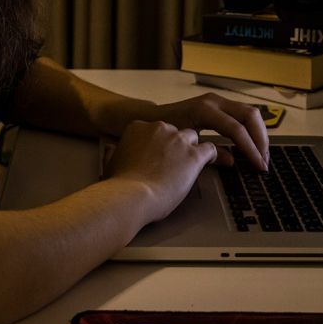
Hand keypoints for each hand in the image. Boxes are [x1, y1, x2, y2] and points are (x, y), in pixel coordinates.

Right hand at [104, 120, 218, 221]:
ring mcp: (178, 140)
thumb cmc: (119, 185)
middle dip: (176, 146)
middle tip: (175, 162)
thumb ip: (115, 152)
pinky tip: (213, 162)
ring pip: (193, 137)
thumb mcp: (111, 162)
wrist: (130, 196)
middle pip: (175, 131)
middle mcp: (160, 128)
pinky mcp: (193, 156)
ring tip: (194, 162)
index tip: (160, 153)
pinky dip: (212, 156)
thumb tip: (110, 151)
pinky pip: (209, 149)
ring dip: (193, 149)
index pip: (156, 130)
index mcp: (139, 127)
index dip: (159, 143)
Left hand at [151, 93, 269, 170]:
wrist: (150, 117)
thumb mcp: (186, 145)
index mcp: (205, 110)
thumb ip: (210, 153)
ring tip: (262, 156)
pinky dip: (252, 130)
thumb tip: (233, 162)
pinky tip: (254, 146)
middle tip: (264, 162)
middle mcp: (214, 101)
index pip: (236, 129)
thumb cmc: (165, 132)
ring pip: (250, 113)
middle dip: (260, 140)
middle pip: (250, 116)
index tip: (259, 166)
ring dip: (259, 135)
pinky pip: (243, 115)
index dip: (250, 149)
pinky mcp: (220, 105)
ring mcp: (218, 101)